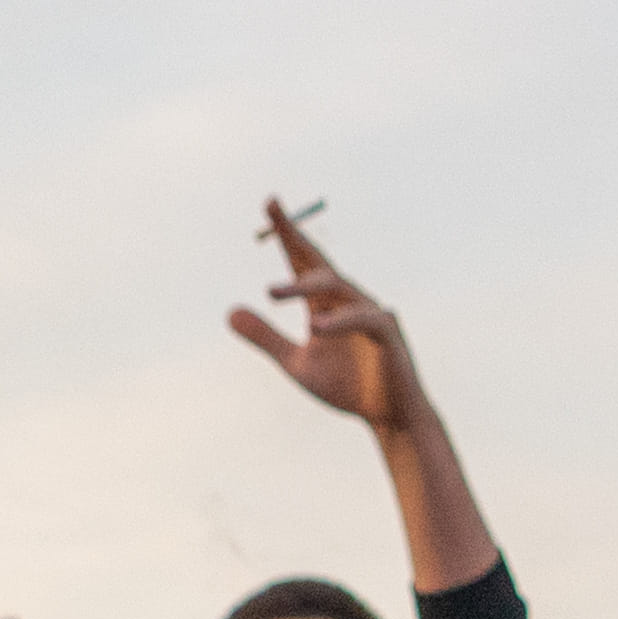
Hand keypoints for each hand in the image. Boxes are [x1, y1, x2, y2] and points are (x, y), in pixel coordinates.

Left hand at [230, 203, 430, 433]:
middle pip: (319, 263)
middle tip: (272, 213)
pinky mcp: (388, 334)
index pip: (303, 261)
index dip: (288, 232)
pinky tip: (314, 328)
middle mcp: (347, 301)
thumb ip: (266, 338)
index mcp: (325, 305)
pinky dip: (339, 321)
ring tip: (271, 293)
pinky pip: (364, 319)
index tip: (270, 202)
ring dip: (303, 287)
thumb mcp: (296, 364)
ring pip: (337, 287)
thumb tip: (229, 313)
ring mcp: (369, 314)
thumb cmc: (347, 385)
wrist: (389, 416)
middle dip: (296, 236)